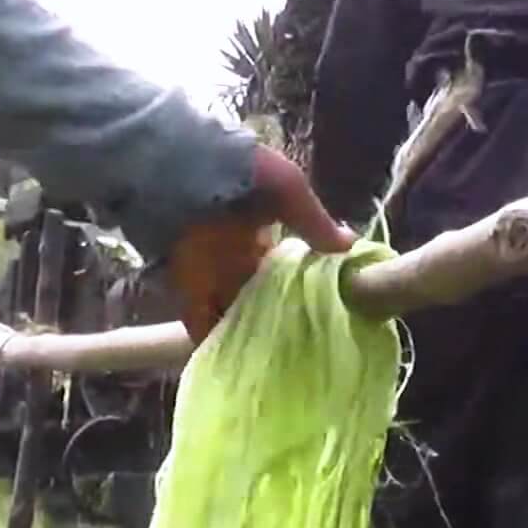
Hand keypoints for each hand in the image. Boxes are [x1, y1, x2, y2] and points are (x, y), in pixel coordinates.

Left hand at [166, 146, 356, 341]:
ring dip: (247, 330)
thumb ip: (314, 221)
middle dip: (276, 313)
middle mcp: (237, 252)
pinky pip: (199, 319)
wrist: (177, 167)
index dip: (302, 283)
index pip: (284, 263)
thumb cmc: (238, 170)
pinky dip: (210, 338)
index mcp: (261, 229)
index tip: (326, 306)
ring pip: (233, 309)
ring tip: (275, 358)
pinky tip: (232, 360)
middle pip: (259, 291)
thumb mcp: (287, 188)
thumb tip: (350, 246)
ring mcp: (211, 271)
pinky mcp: (186, 286)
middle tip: (304, 342)